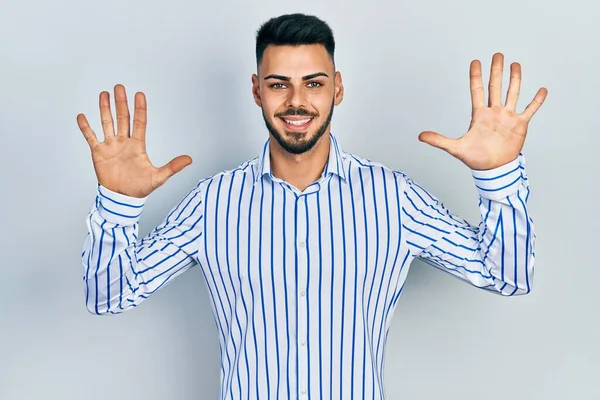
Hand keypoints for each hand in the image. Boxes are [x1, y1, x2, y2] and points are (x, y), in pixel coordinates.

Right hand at [77, 84, 191, 197]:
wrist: (123, 198)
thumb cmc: (140, 188)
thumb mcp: (159, 177)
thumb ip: (173, 167)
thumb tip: (189, 159)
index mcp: (138, 145)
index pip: (139, 122)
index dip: (139, 109)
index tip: (139, 94)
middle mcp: (124, 142)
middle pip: (122, 118)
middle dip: (121, 103)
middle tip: (119, 87)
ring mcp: (110, 146)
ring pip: (107, 123)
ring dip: (105, 109)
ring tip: (104, 94)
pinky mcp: (99, 153)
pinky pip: (90, 137)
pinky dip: (86, 127)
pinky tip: (82, 116)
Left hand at [418, 53, 547, 169]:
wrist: (493, 169)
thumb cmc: (475, 158)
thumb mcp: (455, 148)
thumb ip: (438, 140)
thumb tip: (420, 136)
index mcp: (479, 115)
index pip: (476, 91)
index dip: (476, 76)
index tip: (475, 61)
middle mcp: (494, 112)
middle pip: (495, 87)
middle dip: (496, 71)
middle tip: (497, 55)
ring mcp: (507, 117)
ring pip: (512, 93)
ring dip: (514, 79)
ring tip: (516, 64)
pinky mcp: (519, 125)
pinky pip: (530, 110)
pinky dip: (536, 101)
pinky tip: (542, 90)